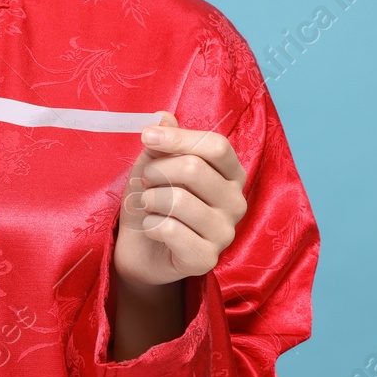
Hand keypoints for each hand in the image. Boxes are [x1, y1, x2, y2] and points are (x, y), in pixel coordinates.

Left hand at [113, 112, 247, 288]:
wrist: (139, 247)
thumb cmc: (154, 198)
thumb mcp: (155, 162)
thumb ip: (164, 140)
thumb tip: (164, 117)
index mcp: (231, 174)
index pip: (216, 145)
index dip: (178, 138)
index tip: (147, 137)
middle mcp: (236, 202)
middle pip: (194, 169)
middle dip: (156, 171)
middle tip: (146, 181)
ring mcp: (225, 233)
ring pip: (179, 200)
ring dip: (150, 199)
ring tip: (148, 205)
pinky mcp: (206, 259)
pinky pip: (170, 230)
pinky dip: (149, 225)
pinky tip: (152, 229)